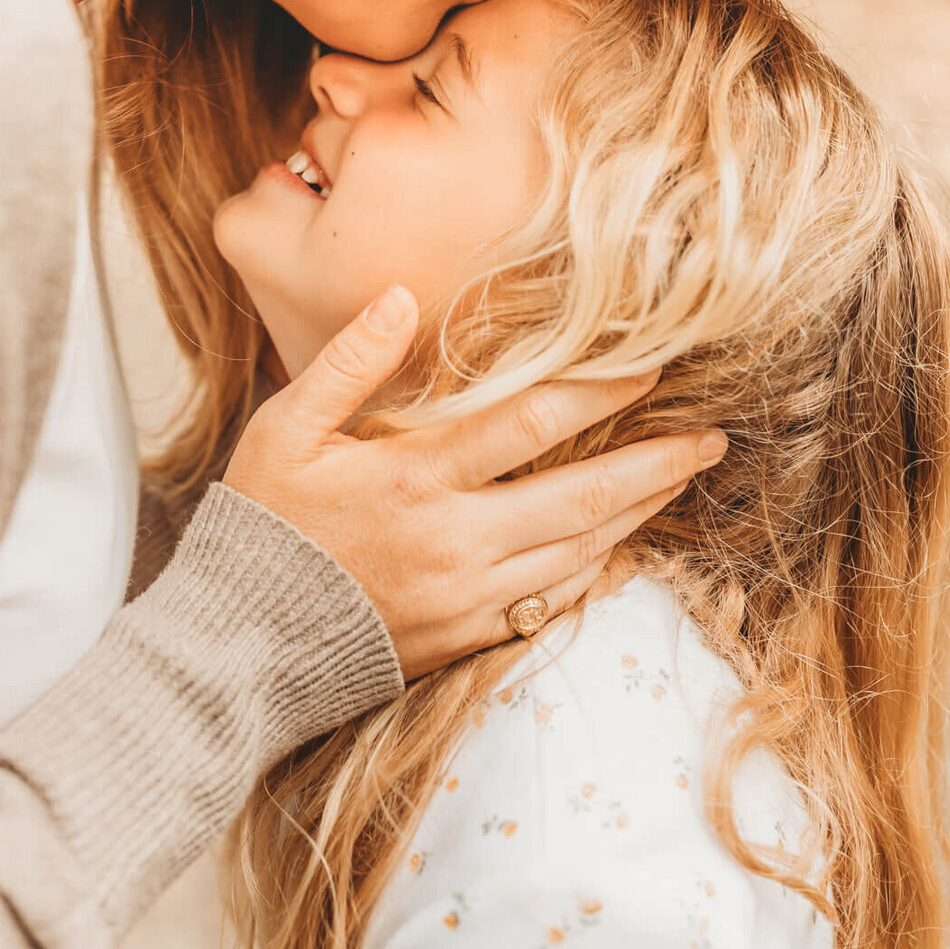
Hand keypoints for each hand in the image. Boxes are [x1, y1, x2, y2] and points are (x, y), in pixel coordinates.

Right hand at [223, 285, 726, 678]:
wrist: (236, 650)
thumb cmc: (262, 526)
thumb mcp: (284, 429)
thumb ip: (348, 362)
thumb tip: (403, 298)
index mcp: (413, 478)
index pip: (531, 423)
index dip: (600, 391)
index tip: (650, 367)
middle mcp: (454, 541)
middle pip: (583, 496)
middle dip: (657, 462)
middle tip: (712, 437)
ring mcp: (466, 597)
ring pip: (579, 550)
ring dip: (640, 512)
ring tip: (682, 478)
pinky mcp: (466, 638)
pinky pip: (553, 601)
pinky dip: (597, 568)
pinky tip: (622, 543)